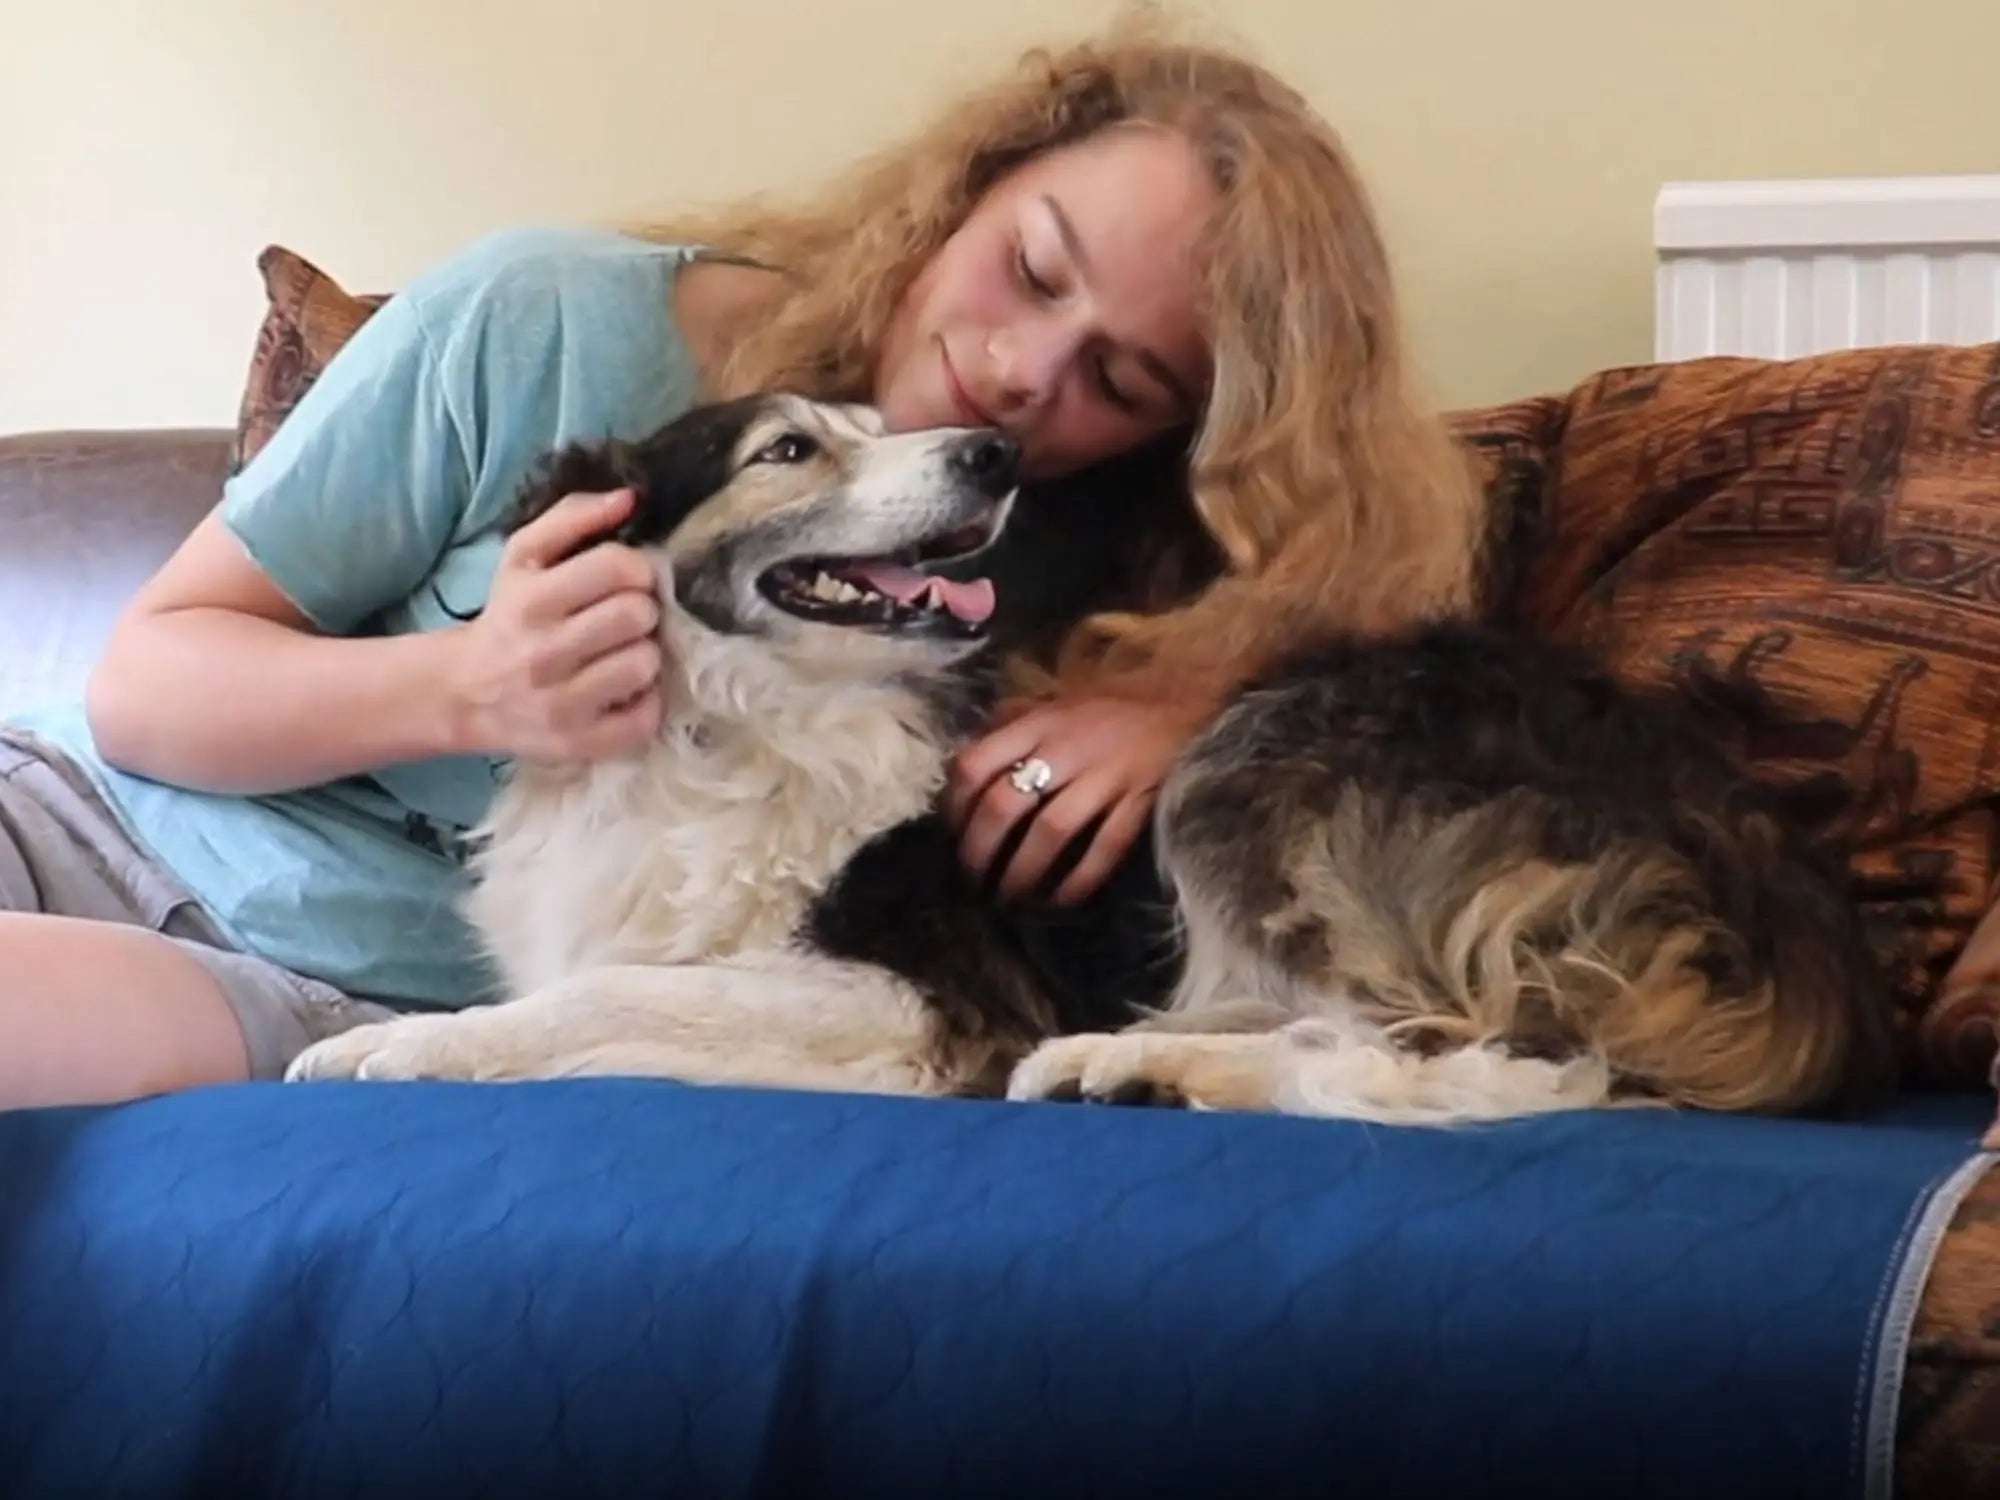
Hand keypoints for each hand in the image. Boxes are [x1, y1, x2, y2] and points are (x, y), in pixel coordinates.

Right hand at [445, 488, 668, 761]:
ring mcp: (561, 704)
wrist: (464, 692)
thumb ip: (573, 516)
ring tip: (621, 654)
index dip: (637, 569)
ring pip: (645, 664)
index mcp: (531, 600)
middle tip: (626, 618)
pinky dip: (644, 702)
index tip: (628, 581)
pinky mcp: (579, 744)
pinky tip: (623, 691)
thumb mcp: (524, 556)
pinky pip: (644, 717)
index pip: (617, 567)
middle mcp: (542, 654)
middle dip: (641, 611)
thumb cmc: (509, 616)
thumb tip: (630, 497)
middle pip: (637, 615)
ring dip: (644, 655)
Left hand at [945, 694, 1201, 905]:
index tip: (952, 837)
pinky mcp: (1139, 801)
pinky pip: (1105, 847)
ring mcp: (1104, 776)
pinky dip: (1080, 879)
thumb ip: (1009, 722)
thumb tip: (963, 760)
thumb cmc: (1108, 711)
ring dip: (1022, 872)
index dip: (954, 807)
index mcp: (1037, 723)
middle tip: (973, 881)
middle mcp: (1065, 748)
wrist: (1184, 706)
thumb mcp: (1053, 703)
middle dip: (980, 851)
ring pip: (1050, 832)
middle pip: (1004, 805)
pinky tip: (1062, 901)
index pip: (975, 764)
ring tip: (1009, 899)